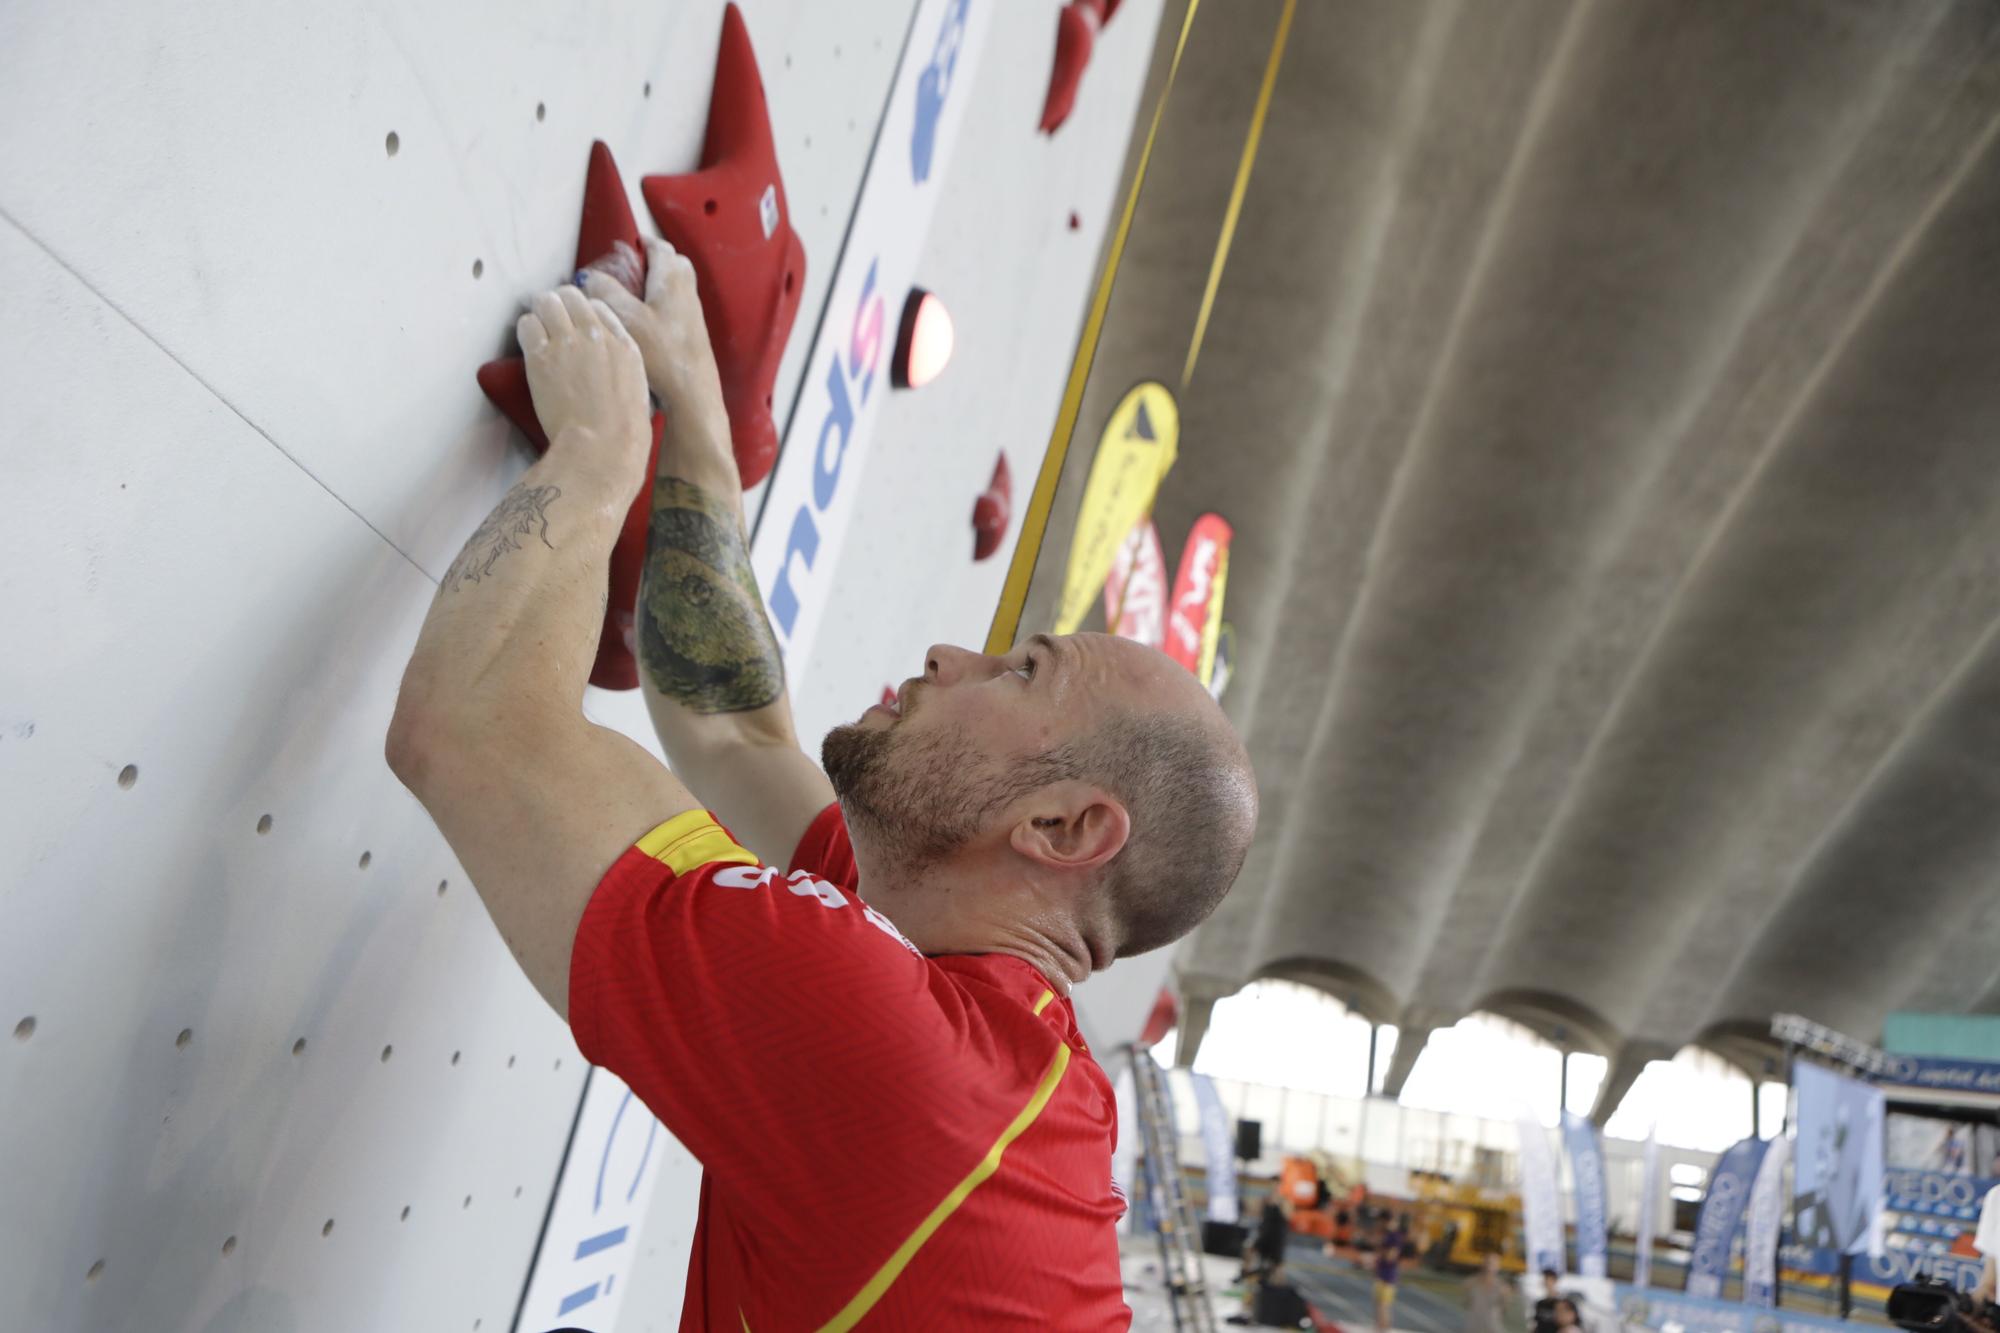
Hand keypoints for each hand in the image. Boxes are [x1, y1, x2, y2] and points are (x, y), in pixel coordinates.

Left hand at [518, 285, 650, 486]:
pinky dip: (527, 330)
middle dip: (559, 305)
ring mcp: (567, 342)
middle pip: (570, 295)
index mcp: (624, 344)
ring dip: (540, 313)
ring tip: (538, 329)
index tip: (576, 326)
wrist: (602, 445)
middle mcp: (596, 335)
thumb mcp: (638, 391)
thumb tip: (611, 369)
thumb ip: (624, 368)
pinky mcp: (541, 356)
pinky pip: (527, 323)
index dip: (583, 313)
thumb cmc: (623, 432)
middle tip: (551, 320)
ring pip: (546, 301)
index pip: (598, 306)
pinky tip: (530, 344)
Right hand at [580, 238, 735, 487]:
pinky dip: (661, 310)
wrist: (693, 395)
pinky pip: (677, 313)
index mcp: (672, 282)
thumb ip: (606, 293)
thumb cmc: (663, 355)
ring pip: (677, 290)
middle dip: (656, 262)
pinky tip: (644, 327)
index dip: (645, 243)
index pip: (662, 249)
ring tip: (633, 297)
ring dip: (658, 287)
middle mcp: (687, 295)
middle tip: (635, 266)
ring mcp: (693, 318)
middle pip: (675, 266)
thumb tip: (589, 277)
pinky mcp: (692, 339)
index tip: (633, 243)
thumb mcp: (626, 319)